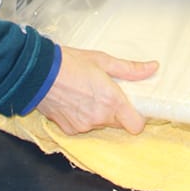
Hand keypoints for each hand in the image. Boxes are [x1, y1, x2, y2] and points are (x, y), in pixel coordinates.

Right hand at [36, 46, 157, 135]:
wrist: (37, 73)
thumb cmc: (70, 63)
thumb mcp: (103, 60)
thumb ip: (130, 69)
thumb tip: (152, 67)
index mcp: (112, 100)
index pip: (136, 125)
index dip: (138, 117)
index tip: (134, 106)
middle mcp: (99, 117)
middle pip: (119, 123)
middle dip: (117, 111)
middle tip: (108, 92)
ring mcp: (83, 126)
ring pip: (100, 124)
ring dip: (99, 113)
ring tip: (87, 93)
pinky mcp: (69, 130)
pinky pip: (83, 126)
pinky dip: (82, 117)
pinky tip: (74, 101)